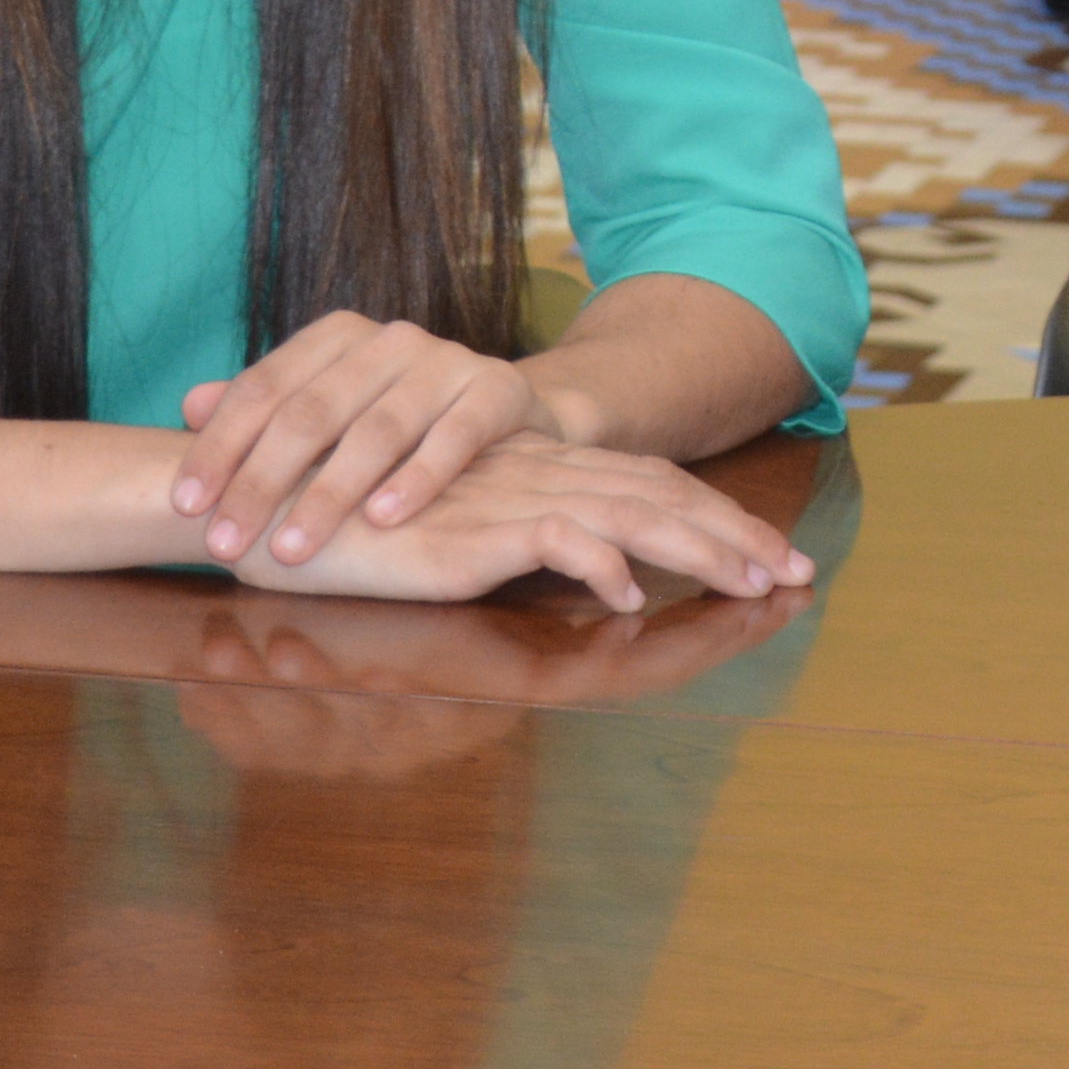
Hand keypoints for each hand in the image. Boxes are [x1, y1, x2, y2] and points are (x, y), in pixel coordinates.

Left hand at [168, 308, 553, 568]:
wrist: (505, 409)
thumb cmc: (399, 417)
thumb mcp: (330, 407)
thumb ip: (265, 407)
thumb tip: (189, 405)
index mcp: (337, 336)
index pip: (264, 387)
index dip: (220, 446)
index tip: (186, 505)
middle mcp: (390, 339)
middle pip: (312, 412)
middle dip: (261, 482)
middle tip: (226, 544)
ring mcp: (448, 360)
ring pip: (377, 429)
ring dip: (329, 494)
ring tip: (292, 549)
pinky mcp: (498, 389)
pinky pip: (454, 437)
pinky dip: (417, 479)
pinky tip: (382, 520)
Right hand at [216, 429, 813, 617]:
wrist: (269, 498)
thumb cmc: (358, 524)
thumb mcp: (459, 534)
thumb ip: (527, 540)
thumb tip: (609, 576)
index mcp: (540, 473)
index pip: (650, 486)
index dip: (717, 518)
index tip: (774, 559)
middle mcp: (536, 478)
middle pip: (661, 496)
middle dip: (736, 535)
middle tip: (800, 575)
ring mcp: (505, 499)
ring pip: (628, 514)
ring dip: (699, 549)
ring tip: (756, 585)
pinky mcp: (467, 530)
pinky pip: (550, 538)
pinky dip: (597, 563)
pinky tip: (631, 595)